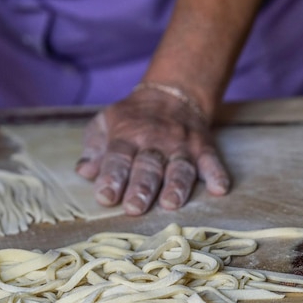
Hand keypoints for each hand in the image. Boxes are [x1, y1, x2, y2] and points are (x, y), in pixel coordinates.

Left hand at [76, 85, 229, 214]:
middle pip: (148, 165)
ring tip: (170, 204)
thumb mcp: (105, 123)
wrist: (172, 94)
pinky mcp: (204, 148)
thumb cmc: (132, 118)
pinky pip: (212, 161)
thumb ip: (94, 149)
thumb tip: (83, 172)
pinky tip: (219, 189)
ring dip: (176, 185)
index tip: (105, 196)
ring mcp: (182, 145)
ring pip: (179, 167)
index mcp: (126, 135)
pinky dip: (217, 174)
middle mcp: (154, 141)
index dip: (111, 176)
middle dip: (142, 187)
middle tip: (134, 208)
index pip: (117, 157)